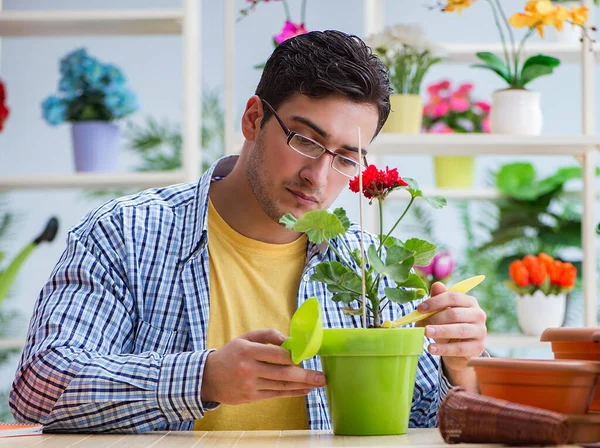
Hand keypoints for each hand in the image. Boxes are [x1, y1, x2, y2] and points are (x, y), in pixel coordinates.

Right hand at [200, 329, 326, 404]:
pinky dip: (291, 392)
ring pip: (281, 385)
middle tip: (321, 377)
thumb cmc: (231, 354)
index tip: (308, 355)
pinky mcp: (251, 397)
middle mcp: (249, 369)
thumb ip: (267, 335)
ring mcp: (250, 385)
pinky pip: (275, 394)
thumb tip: (288, 340)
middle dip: (305, 375)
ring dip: (302, 385)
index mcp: (247, 351)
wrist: (209, 378)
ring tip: (318, 383)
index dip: (294, 356)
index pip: (276, 354)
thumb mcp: (245, 338)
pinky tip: (304, 390)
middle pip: (282, 373)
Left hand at [416, 282, 486, 371]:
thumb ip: (438, 299)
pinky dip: (443, 349)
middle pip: (455, 314)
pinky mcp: (478, 347)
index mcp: (469, 301)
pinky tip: (431, 349)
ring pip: (459, 330)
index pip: (453, 297)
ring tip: (426, 333)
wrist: (458, 349)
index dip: (435, 302)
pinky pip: (459, 348)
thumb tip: (437, 285)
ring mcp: (480, 331)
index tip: (420, 309)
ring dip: (440, 332)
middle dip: (436, 318)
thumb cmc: (448, 325)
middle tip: (423, 324)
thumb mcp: (441, 312)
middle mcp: (478, 314)